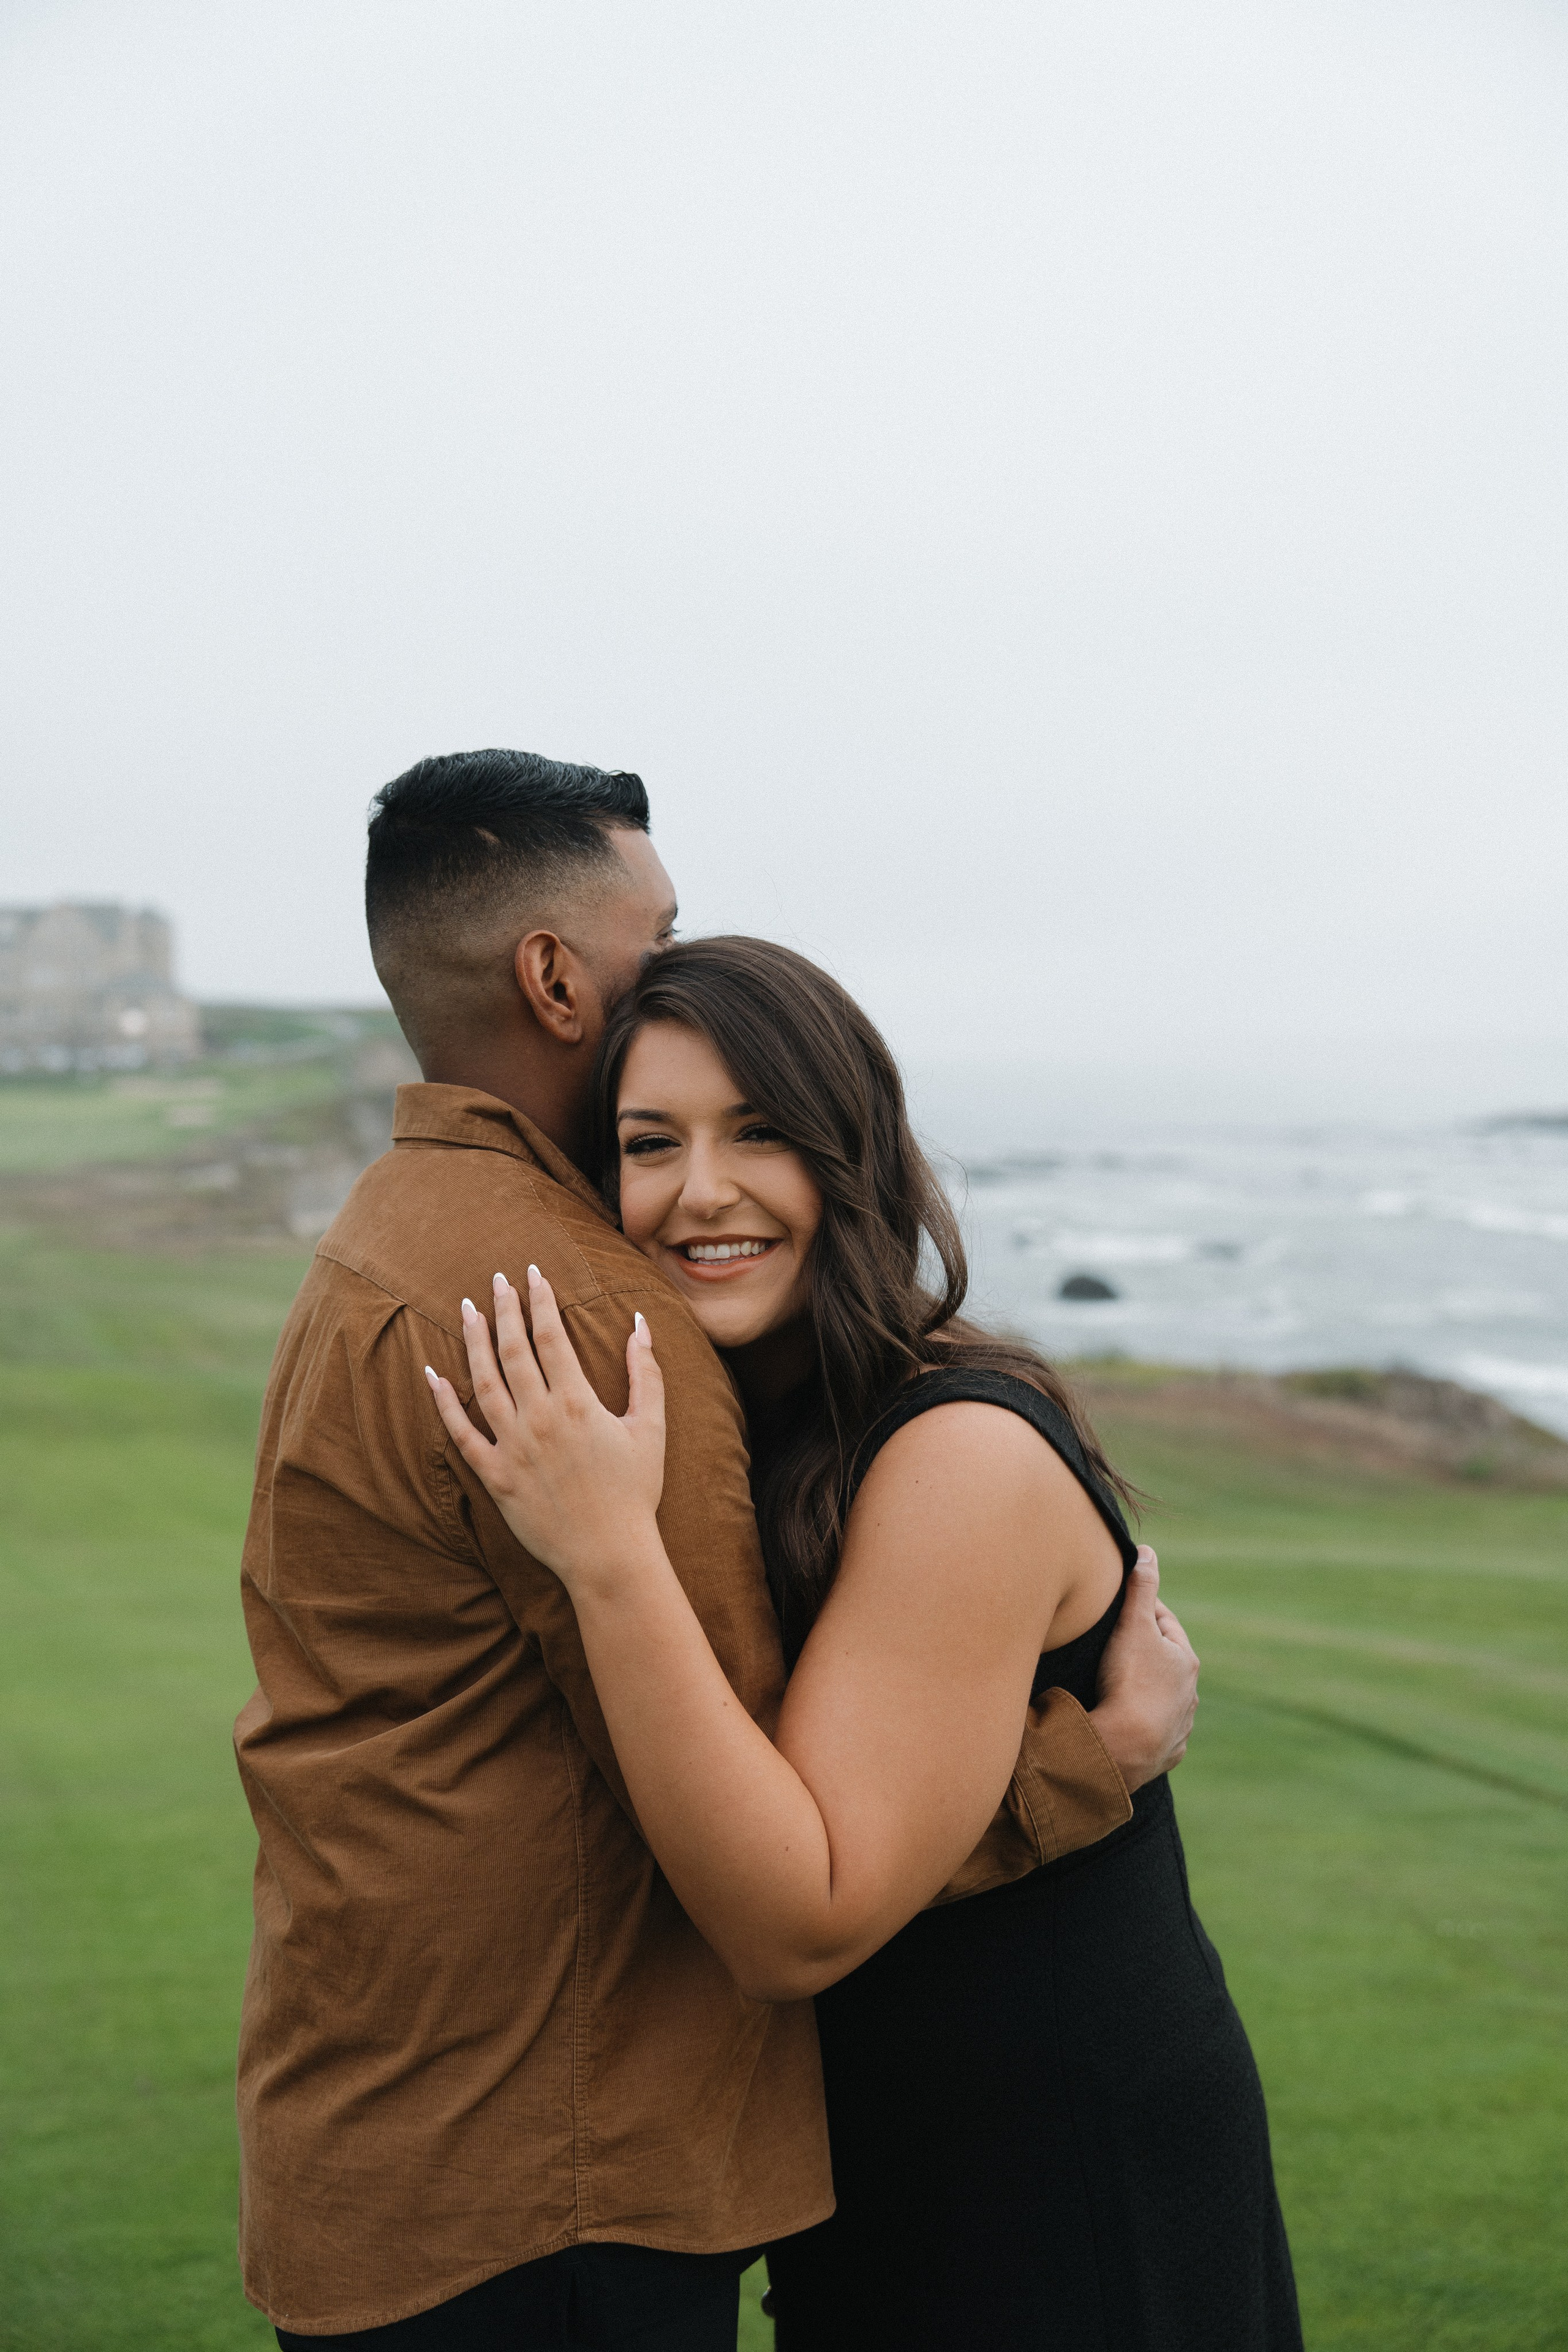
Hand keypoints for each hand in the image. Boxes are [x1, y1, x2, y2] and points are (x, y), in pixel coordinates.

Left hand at [424, 1268, 666, 1593]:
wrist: (609, 1554)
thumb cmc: (635, 1492)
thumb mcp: (650, 1428)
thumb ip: (646, 1373)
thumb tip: (640, 1325)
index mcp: (577, 1403)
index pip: (552, 1337)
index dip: (541, 1301)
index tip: (533, 1274)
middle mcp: (540, 1419)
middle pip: (514, 1351)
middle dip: (505, 1310)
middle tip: (497, 1280)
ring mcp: (513, 1447)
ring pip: (484, 1382)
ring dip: (473, 1342)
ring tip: (468, 1310)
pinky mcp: (495, 1476)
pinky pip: (461, 1434)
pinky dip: (445, 1404)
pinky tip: (433, 1375)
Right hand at [1089, 1547, 1199, 1792]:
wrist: (1125, 1747)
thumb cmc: (1129, 1680)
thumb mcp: (1132, 1625)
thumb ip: (1141, 1588)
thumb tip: (1148, 1552)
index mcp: (1186, 1660)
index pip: (1164, 1624)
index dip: (1142, 1612)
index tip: (1120, 1609)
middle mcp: (1189, 1693)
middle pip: (1165, 1663)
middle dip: (1144, 1653)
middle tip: (1114, 1646)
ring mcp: (1180, 1725)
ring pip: (1164, 1699)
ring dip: (1146, 1691)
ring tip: (1117, 1686)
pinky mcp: (1166, 1752)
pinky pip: (1156, 1732)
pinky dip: (1143, 1724)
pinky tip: (1127, 1723)